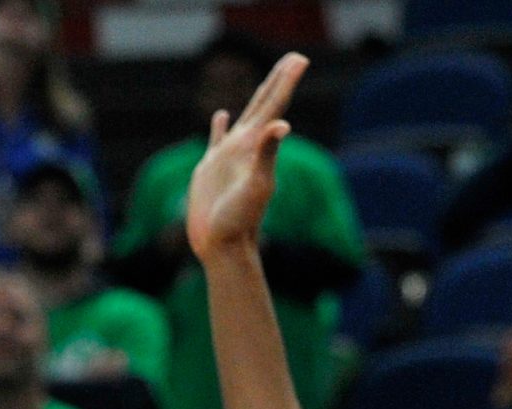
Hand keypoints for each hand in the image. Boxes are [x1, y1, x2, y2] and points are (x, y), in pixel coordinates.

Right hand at [186, 51, 306, 261]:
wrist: (222, 246)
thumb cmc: (239, 220)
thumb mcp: (256, 184)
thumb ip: (267, 153)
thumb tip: (282, 124)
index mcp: (256, 146)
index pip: (275, 105)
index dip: (286, 81)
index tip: (300, 58)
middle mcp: (246, 147)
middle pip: (264, 105)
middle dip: (279, 81)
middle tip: (294, 59)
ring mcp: (228, 157)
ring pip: (244, 118)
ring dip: (255, 99)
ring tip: (266, 82)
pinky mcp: (210, 169)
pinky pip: (217, 138)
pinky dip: (219, 126)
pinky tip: (222, 115)